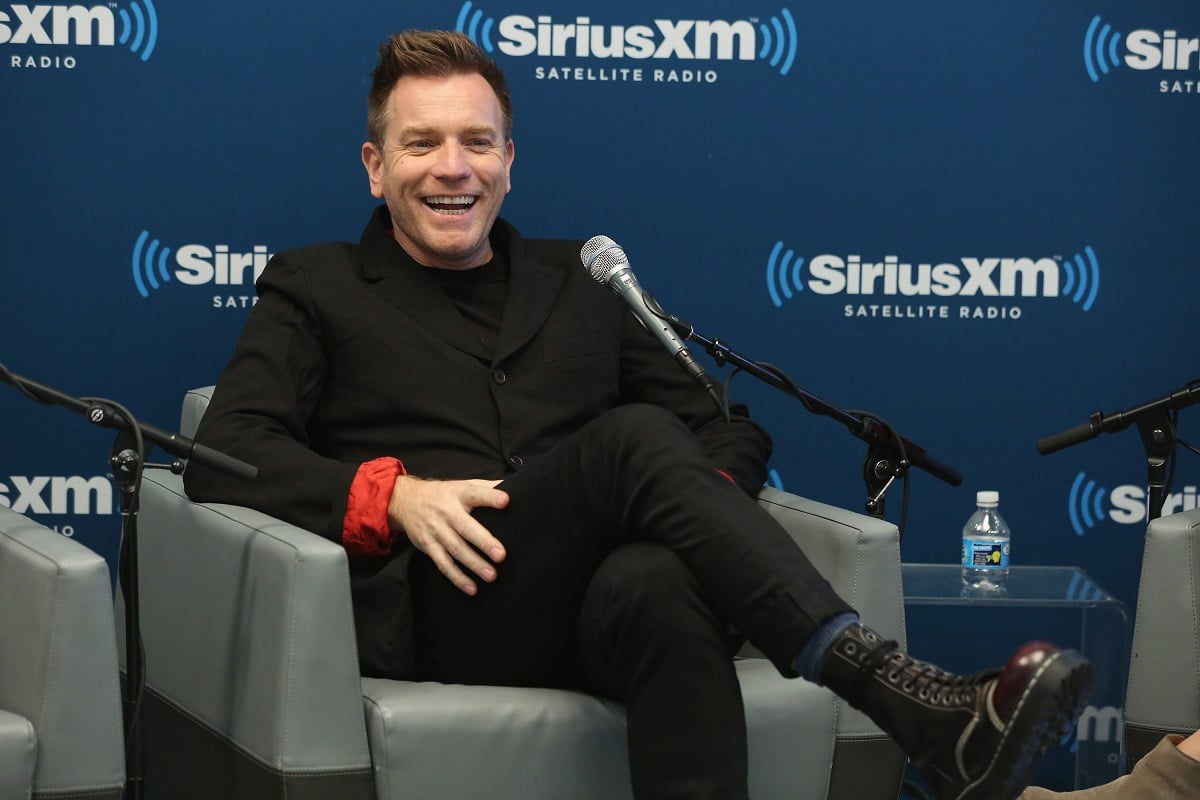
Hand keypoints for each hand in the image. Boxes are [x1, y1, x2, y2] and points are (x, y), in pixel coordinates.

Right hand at [388, 475, 508, 594]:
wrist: (406, 500)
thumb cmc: (443, 494)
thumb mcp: (462, 485)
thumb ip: (487, 488)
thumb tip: (517, 487)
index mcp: (458, 494)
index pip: (475, 493)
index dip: (490, 497)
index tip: (505, 501)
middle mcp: (446, 512)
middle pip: (465, 528)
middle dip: (483, 542)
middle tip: (501, 555)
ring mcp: (436, 530)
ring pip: (455, 549)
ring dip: (473, 564)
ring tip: (491, 575)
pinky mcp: (428, 545)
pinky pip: (443, 563)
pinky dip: (457, 577)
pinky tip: (471, 588)